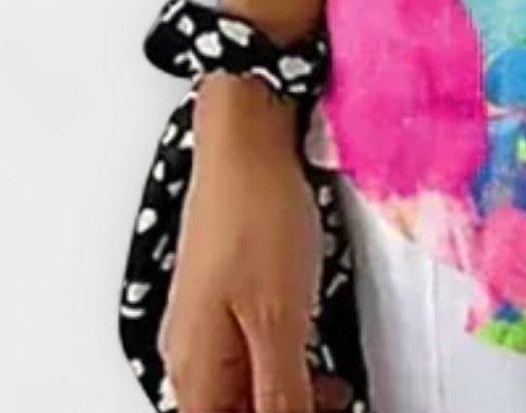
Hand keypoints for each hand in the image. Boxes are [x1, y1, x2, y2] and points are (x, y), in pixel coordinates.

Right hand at [157, 75, 351, 411]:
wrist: (248, 139)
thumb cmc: (257, 216)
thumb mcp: (280, 318)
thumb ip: (281, 391)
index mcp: (195, 369)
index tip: (319, 412)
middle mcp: (192, 351)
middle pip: (230, 411)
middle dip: (279, 411)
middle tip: (332, 403)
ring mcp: (207, 319)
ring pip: (241, 385)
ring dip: (286, 395)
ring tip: (333, 391)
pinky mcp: (228, 290)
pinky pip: (249, 350)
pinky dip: (284, 362)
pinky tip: (313, 351)